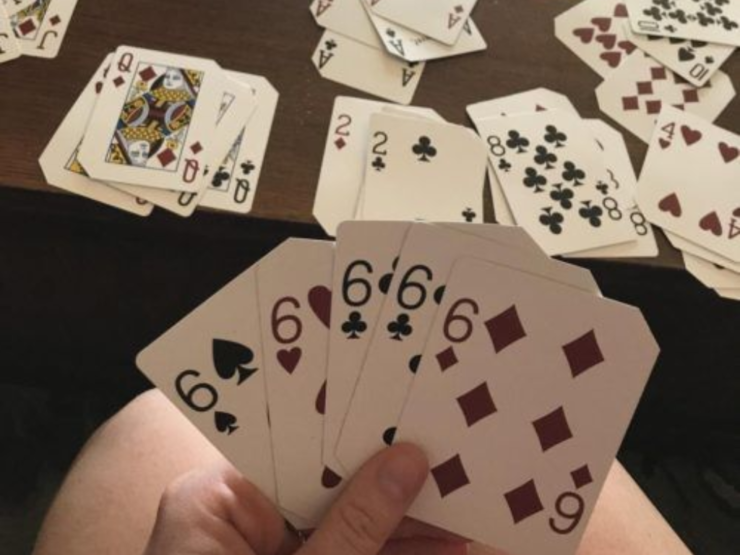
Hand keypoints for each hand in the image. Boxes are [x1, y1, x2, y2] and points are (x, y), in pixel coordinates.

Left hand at [142, 443, 468, 554]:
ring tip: (457, 520)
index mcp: (213, 500)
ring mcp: (253, 552)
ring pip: (335, 526)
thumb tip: (408, 463)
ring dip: (394, 531)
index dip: (357, 437)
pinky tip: (431, 550)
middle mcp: (230, 518)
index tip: (412, 428)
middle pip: (321, 485)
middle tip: (449, 470)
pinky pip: (333, 552)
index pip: (296, 447)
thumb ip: (355, 527)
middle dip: (386, 487)